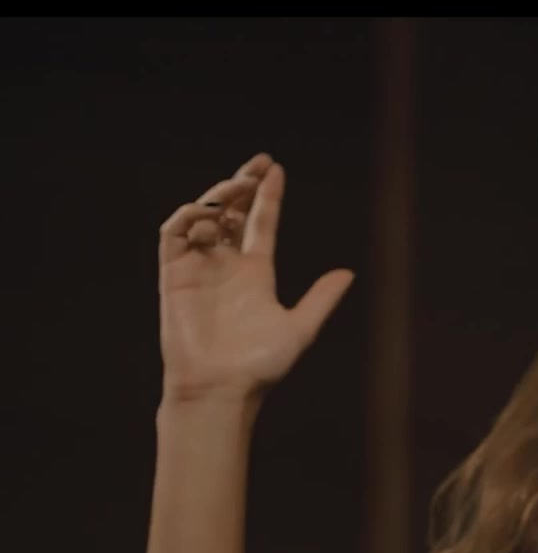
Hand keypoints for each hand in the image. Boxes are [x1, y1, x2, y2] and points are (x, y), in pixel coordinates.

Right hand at [158, 153, 354, 401]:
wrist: (220, 388)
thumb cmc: (259, 365)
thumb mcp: (300, 327)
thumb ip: (321, 299)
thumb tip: (348, 273)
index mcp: (257, 273)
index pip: (260, 224)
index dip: (267, 196)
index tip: (275, 169)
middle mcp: (227, 266)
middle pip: (231, 213)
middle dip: (241, 185)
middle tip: (257, 164)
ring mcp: (199, 269)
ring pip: (203, 218)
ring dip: (217, 197)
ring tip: (238, 187)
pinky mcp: (173, 276)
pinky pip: (173, 235)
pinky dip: (187, 217)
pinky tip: (207, 215)